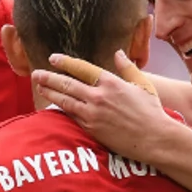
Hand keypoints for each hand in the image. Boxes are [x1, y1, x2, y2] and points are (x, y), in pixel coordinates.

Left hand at [32, 52, 172, 161]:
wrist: (154, 138)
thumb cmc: (152, 112)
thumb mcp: (143, 84)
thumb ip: (128, 67)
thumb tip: (118, 53)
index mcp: (111, 82)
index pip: (81, 68)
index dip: (65, 62)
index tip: (53, 59)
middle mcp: (99, 96)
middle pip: (67, 84)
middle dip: (49, 77)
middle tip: (36, 74)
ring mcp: (93, 113)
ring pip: (65, 100)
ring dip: (50, 92)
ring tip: (40, 87)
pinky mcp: (91, 129)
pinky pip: (71, 116)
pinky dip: (60, 110)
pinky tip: (53, 106)